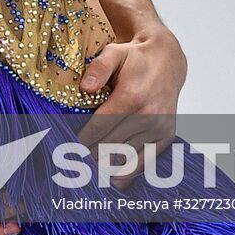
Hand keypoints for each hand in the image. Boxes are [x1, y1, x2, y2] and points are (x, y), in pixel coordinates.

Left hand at [74, 32, 186, 188]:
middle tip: (71, 166)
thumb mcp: (114, 53)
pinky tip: (113, 180)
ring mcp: (159, 129)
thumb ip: (98, 68)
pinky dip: (129, 173)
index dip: (81, 142)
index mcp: (131, 98)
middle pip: (111, 146)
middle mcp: (148, 116)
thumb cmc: (136, 58)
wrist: (168, 60)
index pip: (99, 128)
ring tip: (87, 176)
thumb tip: (84, 87)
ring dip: (107, 167)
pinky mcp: (166, 136)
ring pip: (127, 157)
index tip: (65, 152)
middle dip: (89, 157)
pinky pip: (146, 161)